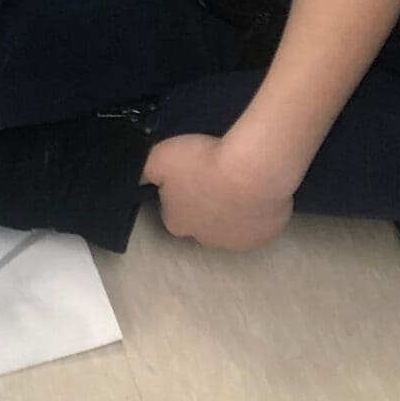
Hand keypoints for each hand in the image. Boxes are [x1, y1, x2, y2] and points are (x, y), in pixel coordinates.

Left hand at [143, 133, 294, 250]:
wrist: (251, 173)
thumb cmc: (202, 163)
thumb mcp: (159, 157)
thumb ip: (144, 170)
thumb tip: (135, 178)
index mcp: (177, 224)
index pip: (171, 212)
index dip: (178, 192)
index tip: (187, 174)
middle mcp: (204, 240)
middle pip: (200, 222)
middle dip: (204, 203)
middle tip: (213, 175)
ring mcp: (236, 242)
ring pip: (229, 226)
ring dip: (231, 209)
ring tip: (237, 180)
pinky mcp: (264, 238)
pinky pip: (257, 223)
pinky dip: (256, 210)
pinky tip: (257, 189)